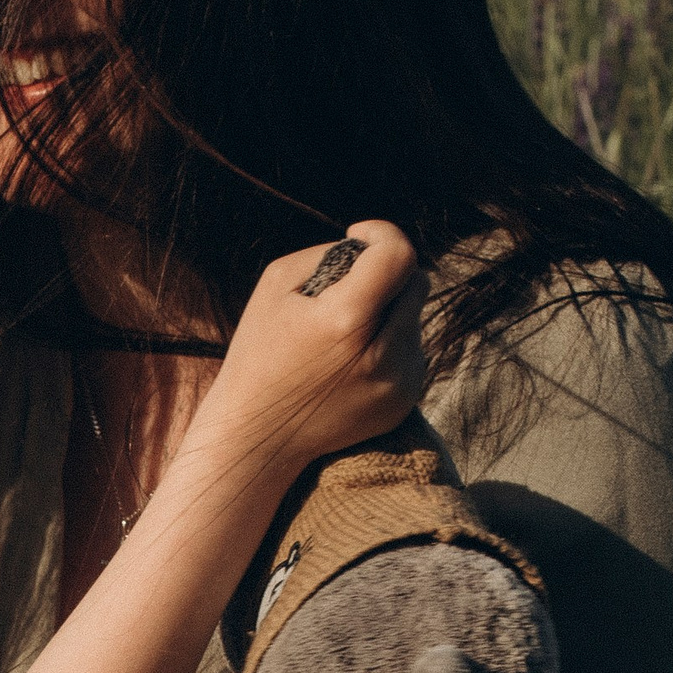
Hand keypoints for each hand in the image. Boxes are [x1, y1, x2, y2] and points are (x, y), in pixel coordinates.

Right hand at [196, 220, 426, 485]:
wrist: (257, 437)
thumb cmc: (259, 354)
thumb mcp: (277, 285)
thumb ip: (331, 254)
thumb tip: (372, 249)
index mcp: (346, 322)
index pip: (398, 255)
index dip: (381, 234)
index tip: (356, 236)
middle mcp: (382, 356)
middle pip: (415, 283)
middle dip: (385, 275)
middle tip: (346, 290)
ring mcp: (398, 385)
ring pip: (415, 317)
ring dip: (387, 313)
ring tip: (341, 338)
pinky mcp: (404, 403)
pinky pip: (413, 351)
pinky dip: (389, 345)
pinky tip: (350, 363)